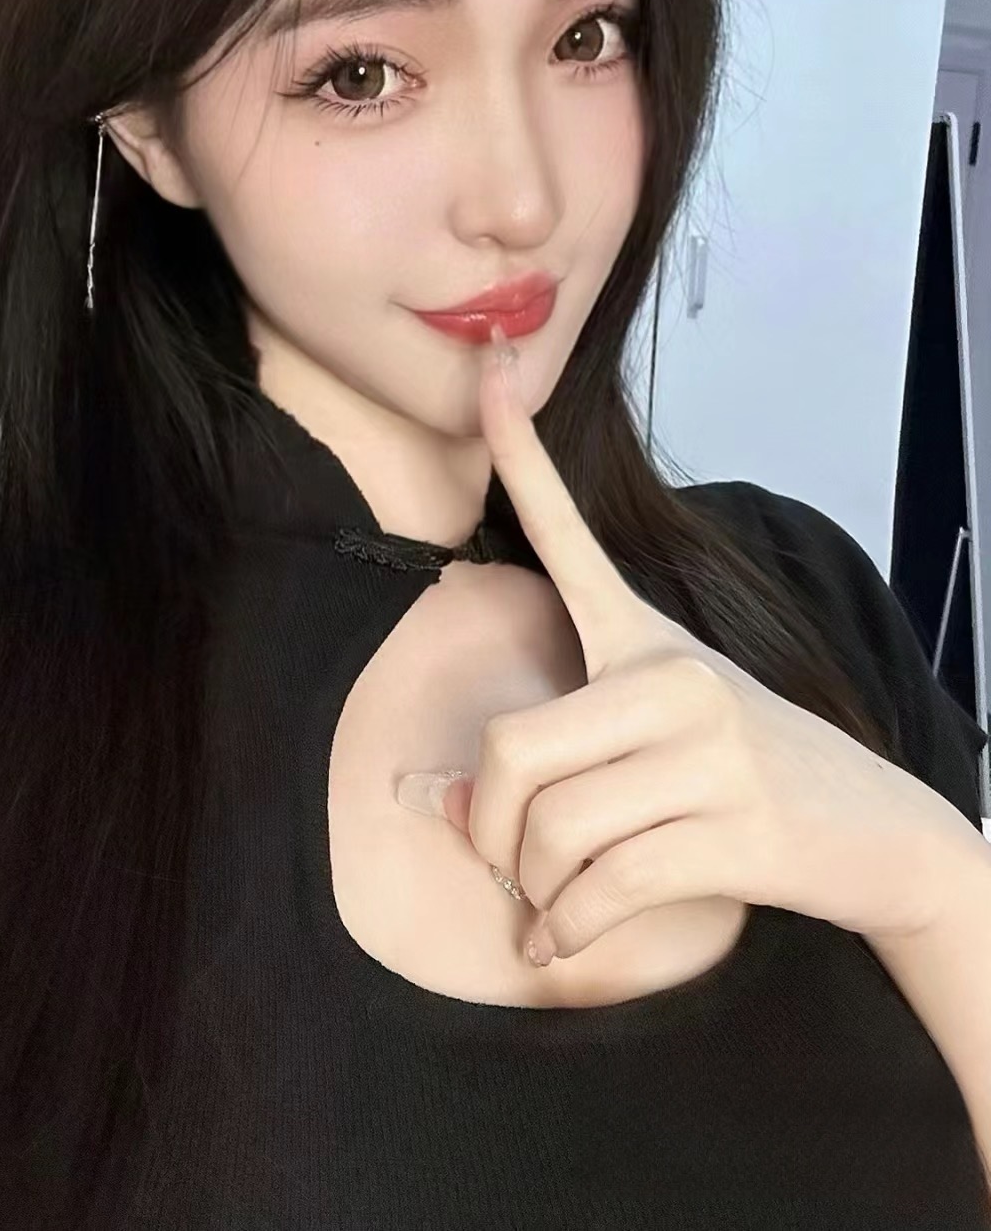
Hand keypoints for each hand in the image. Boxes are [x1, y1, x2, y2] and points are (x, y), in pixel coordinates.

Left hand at [423, 328, 975, 966]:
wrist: (880, 833)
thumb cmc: (746, 773)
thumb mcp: (657, 733)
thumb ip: (551, 755)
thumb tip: (441, 801)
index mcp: (647, 637)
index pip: (570, 537)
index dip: (521, 459)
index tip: (490, 375)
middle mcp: (674, 677)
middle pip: (512, 754)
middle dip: (487, 831)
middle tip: (504, 865)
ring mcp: (711, 751)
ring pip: (554, 834)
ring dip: (535, 894)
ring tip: (551, 906)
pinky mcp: (737, 828)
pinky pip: (605, 889)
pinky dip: (566, 933)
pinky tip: (558, 945)